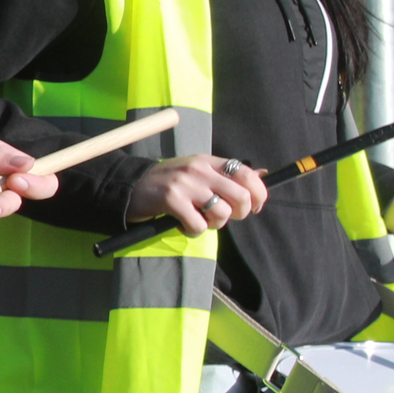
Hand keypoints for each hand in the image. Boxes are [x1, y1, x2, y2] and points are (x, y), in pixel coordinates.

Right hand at [128, 154, 269, 238]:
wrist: (130, 186)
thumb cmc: (169, 183)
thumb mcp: (199, 172)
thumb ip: (228, 175)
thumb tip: (264, 174)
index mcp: (209, 161)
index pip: (248, 174)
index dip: (258, 194)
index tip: (253, 207)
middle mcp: (200, 169)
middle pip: (241, 196)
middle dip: (238, 214)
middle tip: (222, 216)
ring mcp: (186, 184)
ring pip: (222, 213)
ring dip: (213, 224)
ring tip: (198, 220)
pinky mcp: (171, 200)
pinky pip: (198, 225)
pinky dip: (193, 231)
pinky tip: (182, 225)